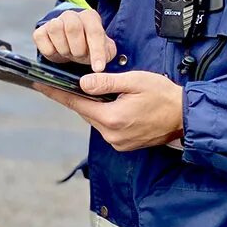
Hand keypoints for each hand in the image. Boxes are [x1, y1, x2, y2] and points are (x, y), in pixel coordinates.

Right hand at [33, 9, 117, 71]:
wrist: (71, 47)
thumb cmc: (88, 48)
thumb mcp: (103, 51)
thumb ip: (106, 54)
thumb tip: (99, 65)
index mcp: (90, 17)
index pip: (94, 31)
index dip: (97, 51)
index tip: (98, 68)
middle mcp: (71, 15)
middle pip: (72, 27)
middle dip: (77, 49)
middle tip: (79, 56)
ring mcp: (54, 21)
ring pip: (55, 29)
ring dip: (63, 48)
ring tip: (68, 53)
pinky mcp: (40, 31)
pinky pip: (41, 38)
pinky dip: (49, 50)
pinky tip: (56, 51)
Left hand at [35, 71, 183, 152]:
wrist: (186, 117)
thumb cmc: (163, 96)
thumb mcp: (134, 81)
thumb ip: (107, 82)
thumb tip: (83, 83)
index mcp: (112, 118)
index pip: (77, 104)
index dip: (57, 94)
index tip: (41, 86)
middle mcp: (112, 134)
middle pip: (86, 112)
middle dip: (80, 98)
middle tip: (72, 82)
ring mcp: (118, 142)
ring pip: (97, 119)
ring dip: (96, 106)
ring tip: (102, 92)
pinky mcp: (125, 145)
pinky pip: (107, 127)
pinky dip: (106, 115)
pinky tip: (115, 105)